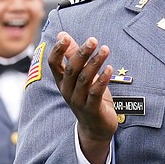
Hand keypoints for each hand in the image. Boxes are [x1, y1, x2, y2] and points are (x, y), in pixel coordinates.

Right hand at [48, 32, 116, 163]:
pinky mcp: (92, 109)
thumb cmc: (88, 97)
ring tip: (105, 49)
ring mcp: (79, 101)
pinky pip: (96, 92)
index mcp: (63, 82)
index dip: (58, 51)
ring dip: (95, 63)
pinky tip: (110, 68)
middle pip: (72, 69)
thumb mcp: (80, 76)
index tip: (65, 37)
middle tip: (93, 40)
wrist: (96, 128)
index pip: (54, 64)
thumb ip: (72, 56)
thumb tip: (63, 34)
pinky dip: (102, 79)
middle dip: (81, 53)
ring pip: (85, 79)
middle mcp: (68, 91)